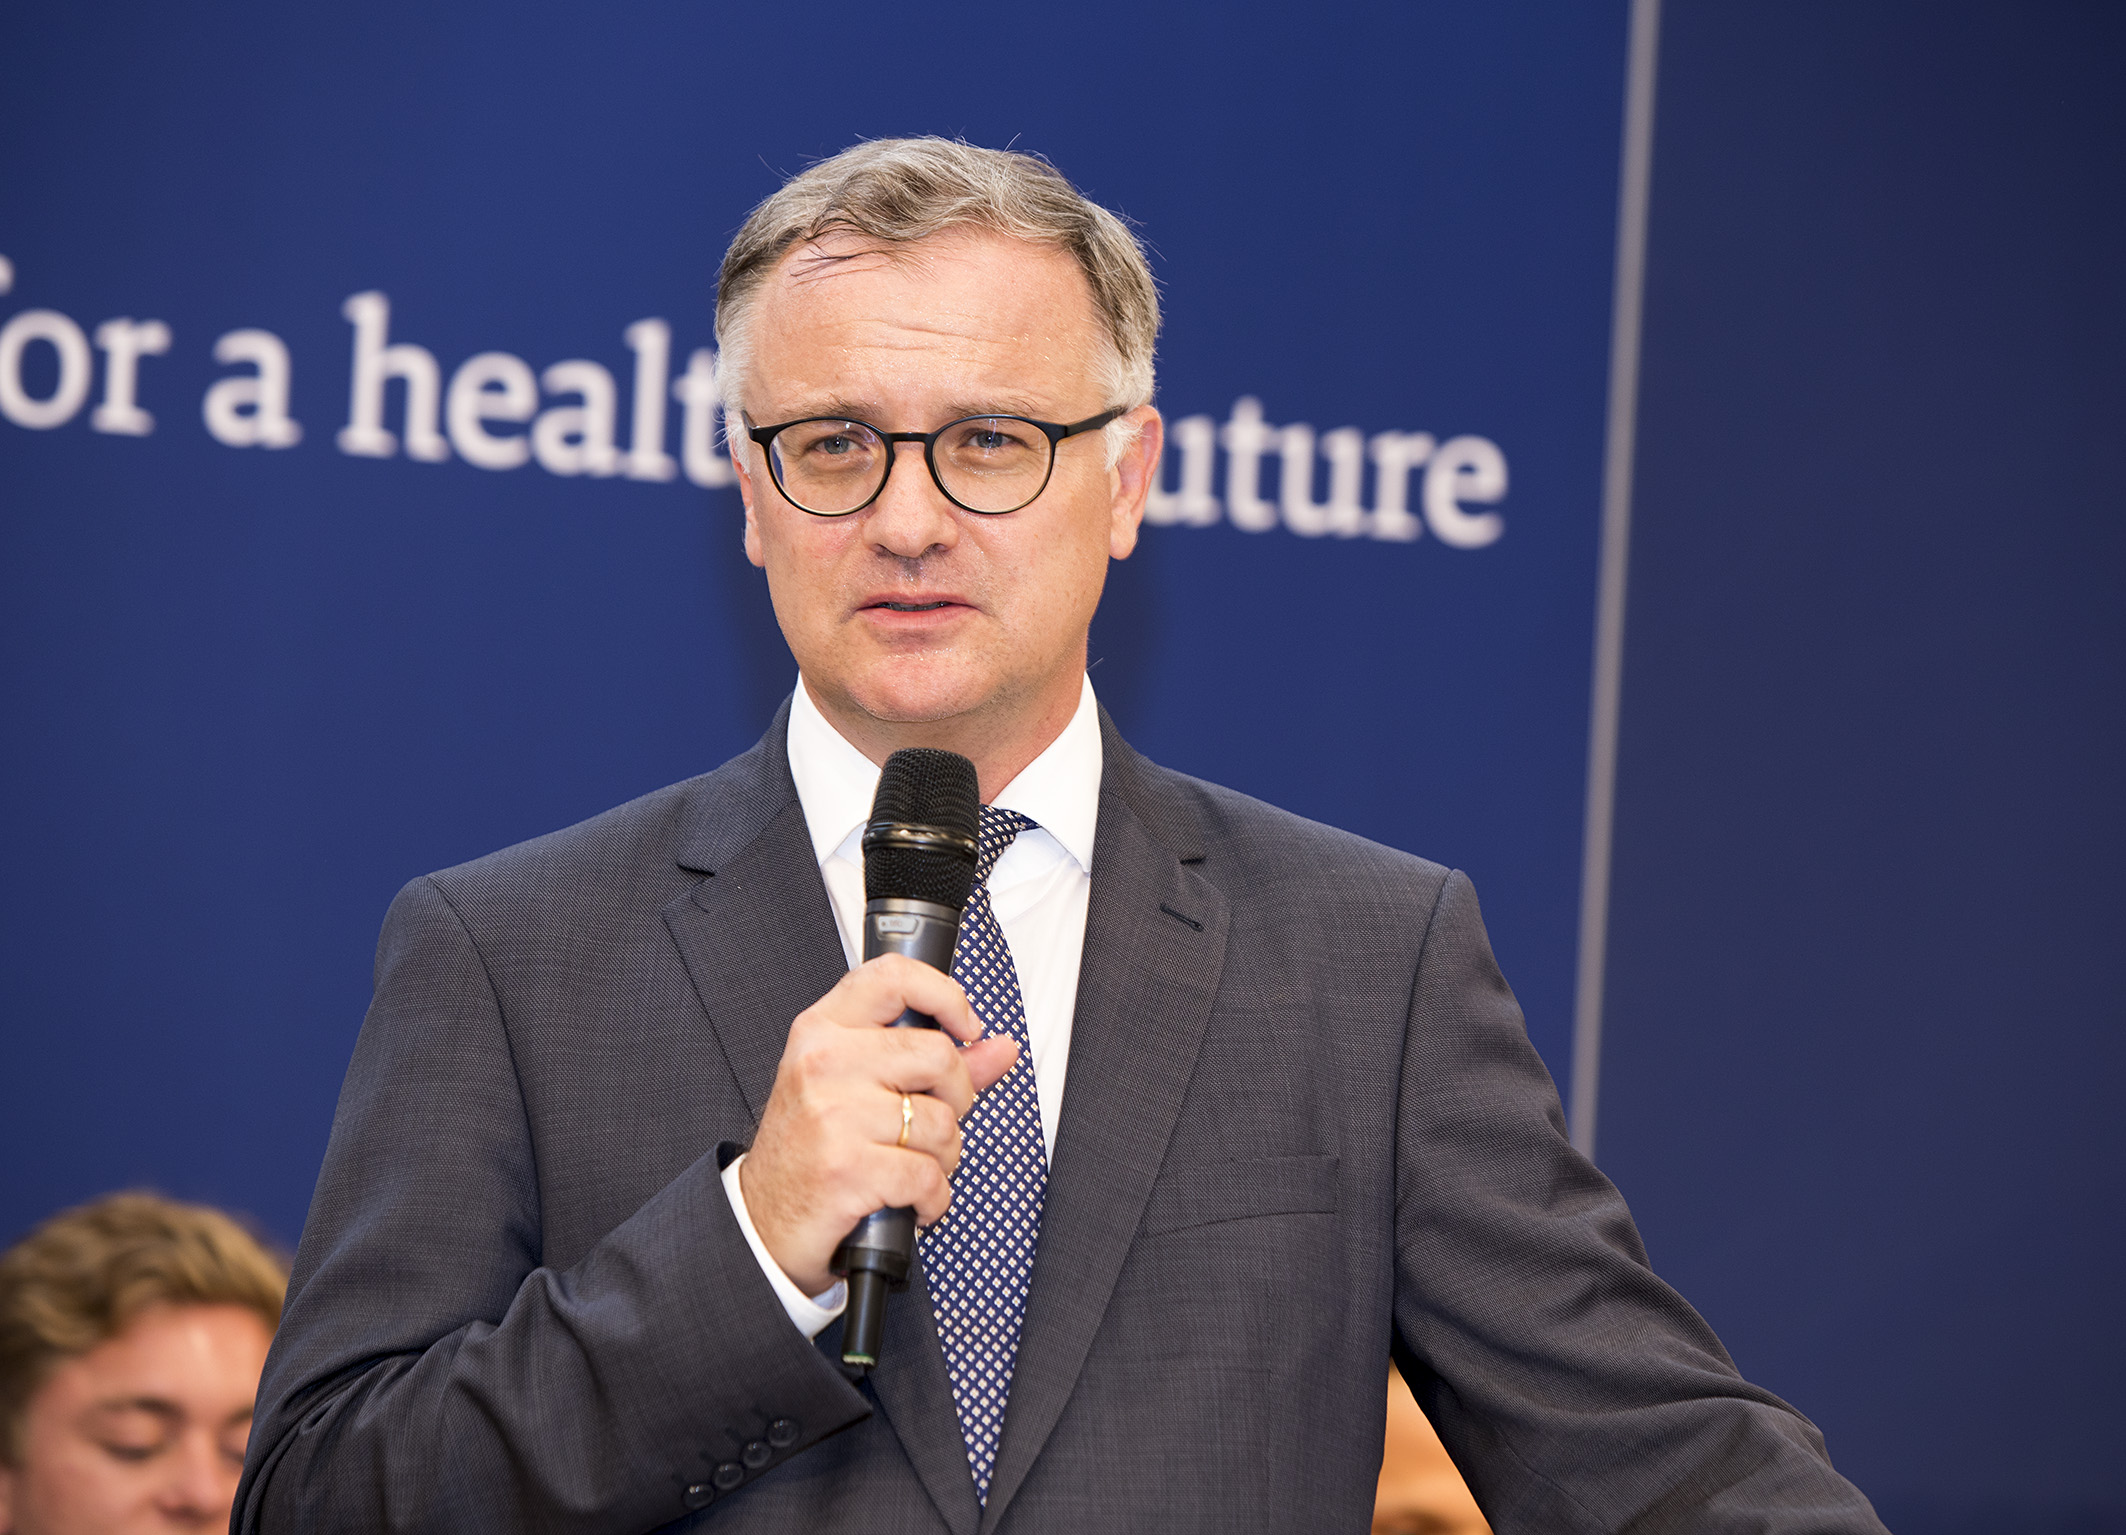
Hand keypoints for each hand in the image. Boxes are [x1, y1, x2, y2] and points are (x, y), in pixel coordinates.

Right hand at [739, 953, 1020, 1294]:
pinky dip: (933, 1198)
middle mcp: (824, 1063)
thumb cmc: (809, 1148)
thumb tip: (999, 1047)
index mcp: (823, 1031)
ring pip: (942, 1122)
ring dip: (943, 1157)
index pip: (893, 977)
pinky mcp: (847, 1168)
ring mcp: (834, 1114)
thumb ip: (929, 1063)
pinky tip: (912, 1202)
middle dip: (957, 1099)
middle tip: (933, 1122)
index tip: (966, 1026)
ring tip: (913, 1165)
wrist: (761, 1221)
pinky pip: (929, 1176)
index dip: (946, 994)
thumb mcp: (854, 1088)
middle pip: (939, 1055)